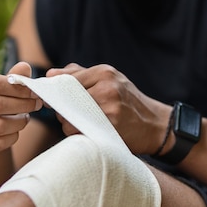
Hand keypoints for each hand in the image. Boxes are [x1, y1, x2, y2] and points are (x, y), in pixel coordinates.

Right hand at [0, 62, 41, 154]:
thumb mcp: (6, 87)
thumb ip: (16, 77)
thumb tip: (25, 67)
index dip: (20, 89)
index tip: (34, 93)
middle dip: (23, 105)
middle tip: (36, 105)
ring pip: (0, 126)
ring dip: (19, 123)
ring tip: (25, 118)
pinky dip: (12, 138)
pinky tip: (15, 132)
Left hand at [47, 63, 170, 154]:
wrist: (156, 126)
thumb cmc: (129, 102)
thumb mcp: (110, 80)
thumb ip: (80, 74)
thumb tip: (50, 74)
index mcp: (105, 72)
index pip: (67, 80)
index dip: (56, 92)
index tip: (51, 99)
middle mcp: (107, 87)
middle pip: (66, 99)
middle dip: (62, 109)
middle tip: (68, 114)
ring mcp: (109, 108)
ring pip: (68, 118)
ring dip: (68, 124)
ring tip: (81, 124)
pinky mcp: (109, 127)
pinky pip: (78, 131)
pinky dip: (77, 133)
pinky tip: (88, 132)